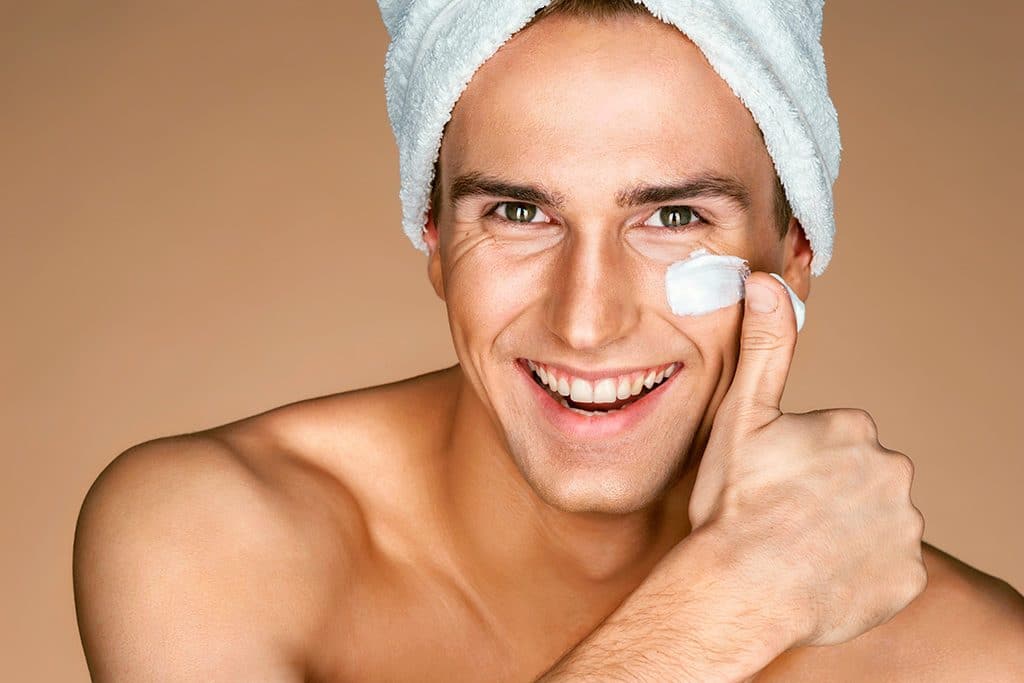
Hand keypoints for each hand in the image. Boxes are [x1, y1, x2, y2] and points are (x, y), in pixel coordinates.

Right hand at [687, 272, 926, 647]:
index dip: (798, 462)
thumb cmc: (735, 503)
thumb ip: (764, 348)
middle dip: (828, 494)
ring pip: (875, 522)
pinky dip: (861, 573)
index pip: (834, 439)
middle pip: (859, 478)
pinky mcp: (909, 576)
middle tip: (782, 516)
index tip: (770, 482)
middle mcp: (892, 470)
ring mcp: (905, 527)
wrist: (744, 588)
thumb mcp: (741, 416)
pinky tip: (821, 577)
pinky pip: (888, 568)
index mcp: (853, 429)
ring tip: (797, 550)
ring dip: (845, 533)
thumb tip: (766, 281)